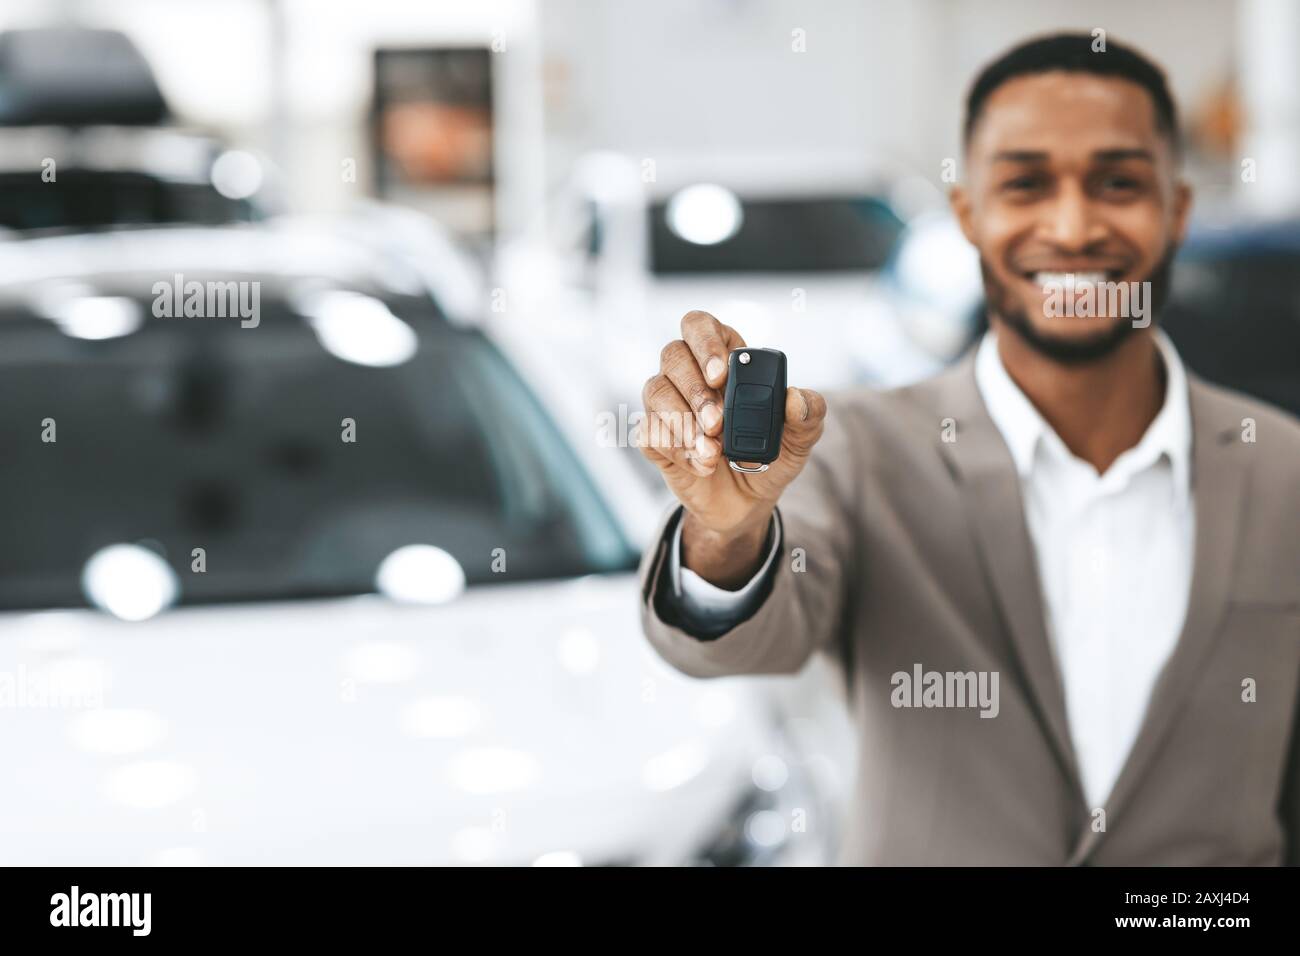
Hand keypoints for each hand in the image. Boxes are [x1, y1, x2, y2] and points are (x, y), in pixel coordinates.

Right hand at [639, 311, 827, 585]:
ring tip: (711, 453)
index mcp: (726, 360)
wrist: (746, 503)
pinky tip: (701, 465)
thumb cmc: (770, 458)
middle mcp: (691, 374)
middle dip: (695, 390)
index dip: (705, 342)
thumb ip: (809, 417)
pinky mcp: (654, 436)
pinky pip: (649, 431)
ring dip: (682, 422)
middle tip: (716, 424)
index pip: (701, 326)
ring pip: (656, 391)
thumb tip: (796, 399)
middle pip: (673, 354)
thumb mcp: (799, 442)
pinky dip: (676, 449)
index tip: (720, 375)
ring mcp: (668, 404)